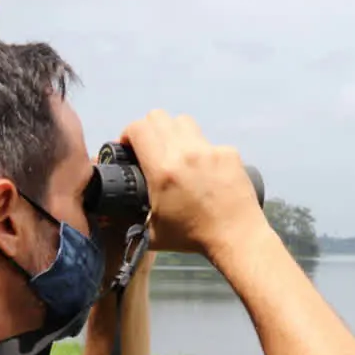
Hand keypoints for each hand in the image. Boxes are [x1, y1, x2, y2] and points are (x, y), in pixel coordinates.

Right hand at [119, 111, 265, 256]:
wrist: (236, 237)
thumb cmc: (193, 238)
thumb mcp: (152, 232)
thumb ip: (132, 220)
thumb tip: (119, 217)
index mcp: (163, 170)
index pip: (139, 129)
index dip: (128, 134)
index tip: (128, 147)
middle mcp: (185, 153)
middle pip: (158, 116)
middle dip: (147, 129)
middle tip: (148, 146)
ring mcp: (210, 150)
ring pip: (183, 122)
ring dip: (172, 132)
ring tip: (173, 153)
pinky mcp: (228, 153)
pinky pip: (207, 141)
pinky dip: (198, 151)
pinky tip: (201, 171)